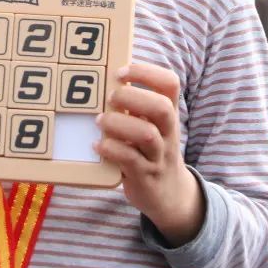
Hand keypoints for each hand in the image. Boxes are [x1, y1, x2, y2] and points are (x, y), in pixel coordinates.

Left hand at [95, 63, 204, 246]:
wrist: (169, 195)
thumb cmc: (150, 151)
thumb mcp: (150, 125)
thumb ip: (135, 105)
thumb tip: (104, 78)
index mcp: (168, 113)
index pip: (170, 83)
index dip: (146, 72)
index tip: (121, 72)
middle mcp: (168, 132)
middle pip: (162, 107)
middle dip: (133, 97)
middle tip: (109, 98)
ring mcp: (159, 155)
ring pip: (147, 134)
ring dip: (119, 124)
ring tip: (100, 121)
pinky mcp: (146, 176)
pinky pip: (131, 160)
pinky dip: (111, 149)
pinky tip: (97, 145)